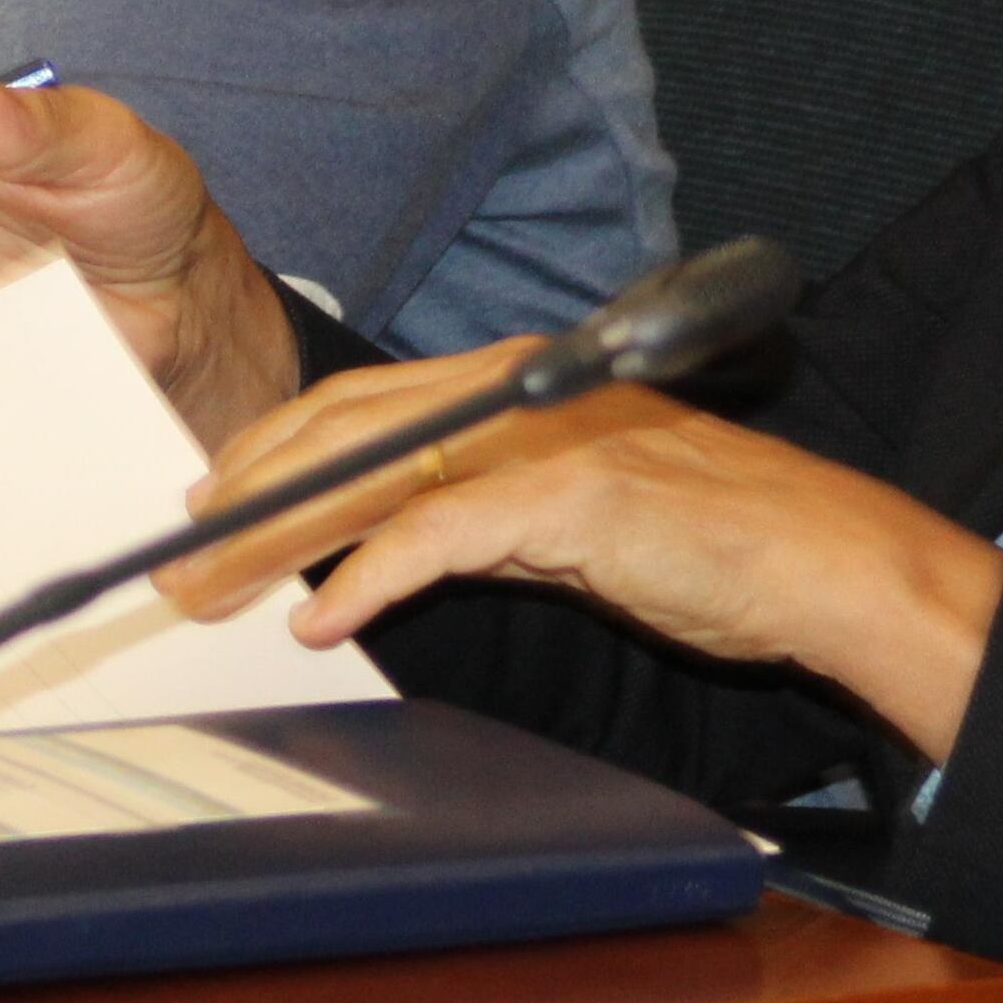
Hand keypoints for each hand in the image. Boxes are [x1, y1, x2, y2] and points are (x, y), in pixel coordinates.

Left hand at [157, 345, 1002, 764]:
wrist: (824, 559)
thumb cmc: (714, 544)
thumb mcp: (572, 518)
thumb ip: (485, 519)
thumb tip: (388, 552)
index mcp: (517, 383)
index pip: (361, 404)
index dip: (274, 448)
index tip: (210, 499)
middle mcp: (519, 391)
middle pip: (343, 428)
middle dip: (247, 492)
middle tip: (178, 556)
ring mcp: (542, 437)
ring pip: (371, 473)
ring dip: (277, 539)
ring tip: (213, 589)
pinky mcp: (570, 495)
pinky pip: (439, 534)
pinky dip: (370, 576)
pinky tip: (322, 618)